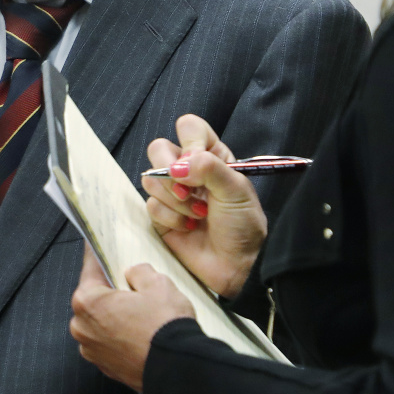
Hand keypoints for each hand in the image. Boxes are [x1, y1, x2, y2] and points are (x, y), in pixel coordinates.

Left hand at [70, 246, 195, 390]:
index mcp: (88, 301)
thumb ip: (139, 271)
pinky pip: (109, 341)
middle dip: (109, 289)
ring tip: (140, 309)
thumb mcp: (157, 283)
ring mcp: (92, 350)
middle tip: (131, 283)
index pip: (91, 267)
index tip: (96, 245)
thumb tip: (133, 274)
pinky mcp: (106, 367)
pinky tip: (140, 330)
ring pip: (101, 321)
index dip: (98, 254)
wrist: (177, 369)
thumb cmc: (164, 327)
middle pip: (93, 297)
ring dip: (115, 314)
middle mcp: (82, 327)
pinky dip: (120, 334)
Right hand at [143, 115, 266, 298]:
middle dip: (171, 171)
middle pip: (159, 148)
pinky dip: (171, 218)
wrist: (238, 265)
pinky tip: (190, 227)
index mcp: (210, 156)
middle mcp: (188, 170)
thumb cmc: (243, 225)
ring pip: (150, 177)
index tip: (198, 161)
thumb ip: (208, 167)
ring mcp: (172, 192)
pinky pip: (151, 205)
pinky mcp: (161, 216)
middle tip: (190, 190)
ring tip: (198, 214)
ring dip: (175, 199)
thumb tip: (177, 165)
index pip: (189, 127)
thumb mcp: (236, 189)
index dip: (189, 141)